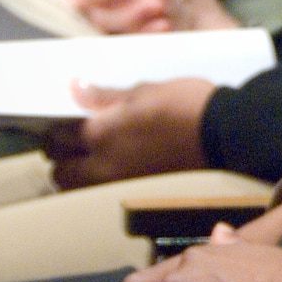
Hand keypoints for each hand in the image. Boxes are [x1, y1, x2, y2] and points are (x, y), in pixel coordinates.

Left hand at [42, 75, 217, 189]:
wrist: (224, 134)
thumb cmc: (184, 103)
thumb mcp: (145, 89)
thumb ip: (106, 95)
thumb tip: (74, 87)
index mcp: (100, 134)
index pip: (59, 138)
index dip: (57, 130)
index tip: (63, 123)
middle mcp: (103, 165)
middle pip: (61, 172)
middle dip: (61, 157)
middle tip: (72, 143)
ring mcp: (121, 184)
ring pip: (80, 188)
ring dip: (77, 175)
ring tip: (90, 159)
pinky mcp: (139, 193)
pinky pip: (103, 193)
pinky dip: (99, 184)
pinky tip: (114, 169)